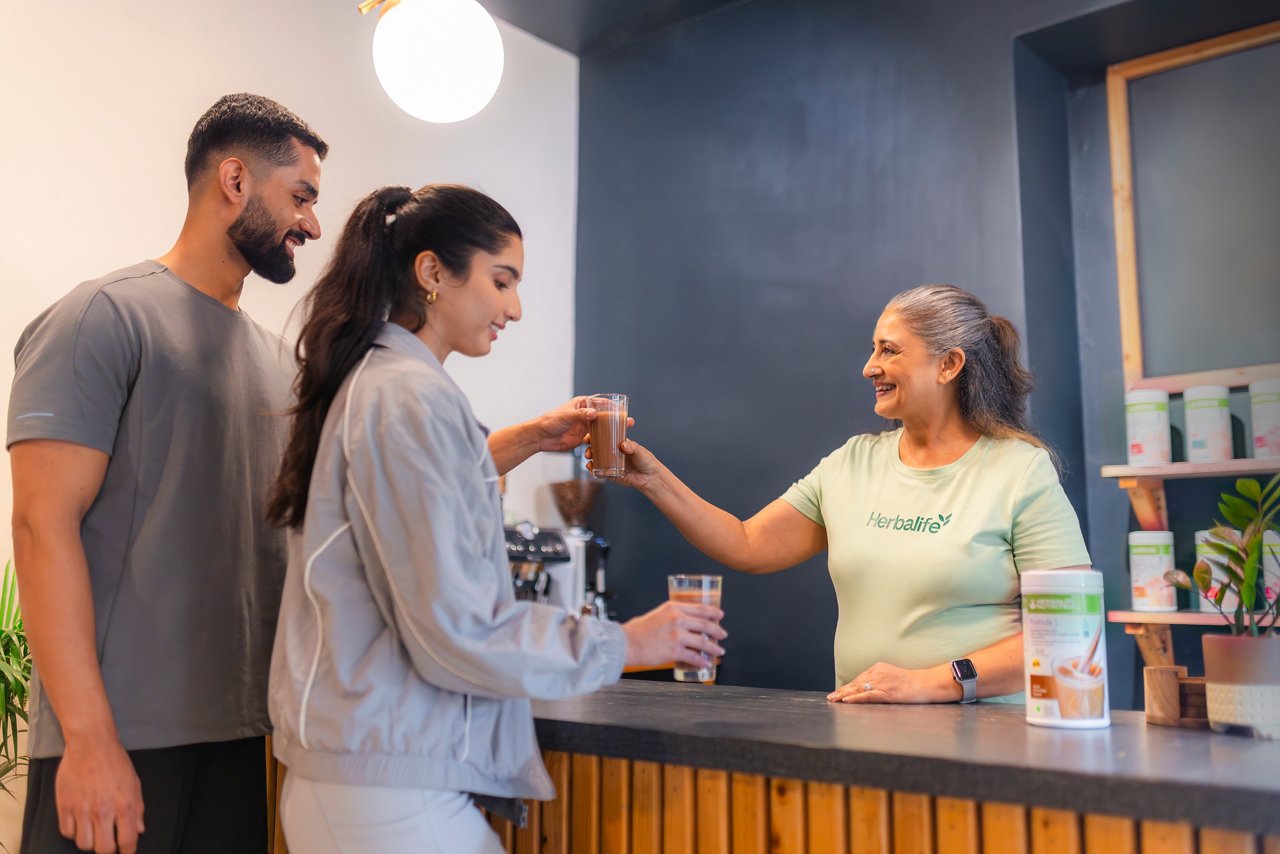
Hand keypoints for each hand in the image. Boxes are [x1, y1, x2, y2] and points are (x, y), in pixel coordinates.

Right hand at [56, 734, 143, 852]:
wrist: (91, 744)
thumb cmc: (116, 762)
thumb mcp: (135, 784)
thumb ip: (138, 810)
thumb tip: (138, 830)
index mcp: (124, 806)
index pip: (127, 841)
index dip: (128, 851)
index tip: (127, 851)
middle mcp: (103, 812)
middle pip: (104, 849)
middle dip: (109, 850)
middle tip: (110, 845)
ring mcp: (82, 810)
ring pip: (83, 844)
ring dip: (91, 842)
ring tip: (94, 833)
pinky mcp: (64, 806)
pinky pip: (67, 832)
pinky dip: (74, 832)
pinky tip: (80, 824)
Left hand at [534, 398, 635, 453]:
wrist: (540, 437)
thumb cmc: (550, 421)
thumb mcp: (566, 416)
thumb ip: (580, 414)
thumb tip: (594, 414)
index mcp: (581, 404)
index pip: (601, 402)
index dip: (613, 406)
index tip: (623, 410)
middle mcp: (584, 414)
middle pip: (604, 416)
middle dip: (617, 420)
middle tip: (629, 423)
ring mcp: (584, 427)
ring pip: (601, 428)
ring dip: (611, 432)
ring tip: (623, 436)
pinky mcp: (582, 438)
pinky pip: (595, 440)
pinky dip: (602, 443)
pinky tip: (611, 446)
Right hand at [586, 438, 661, 488]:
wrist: (650, 477)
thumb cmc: (646, 461)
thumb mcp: (639, 451)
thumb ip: (632, 447)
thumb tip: (624, 445)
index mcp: (619, 444)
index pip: (605, 437)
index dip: (596, 435)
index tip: (590, 435)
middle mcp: (613, 453)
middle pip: (597, 448)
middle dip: (590, 447)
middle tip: (588, 448)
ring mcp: (611, 464)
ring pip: (596, 459)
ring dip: (590, 457)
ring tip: (589, 458)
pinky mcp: (611, 474)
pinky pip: (599, 471)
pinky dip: (593, 469)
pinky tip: (591, 467)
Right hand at [622, 600, 726, 668]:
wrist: (626, 643)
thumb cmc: (638, 630)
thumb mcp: (658, 614)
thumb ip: (673, 615)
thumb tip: (688, 622)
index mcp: (673, 608)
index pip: (700, 608)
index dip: (713, 612)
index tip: (720, 615)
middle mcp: (677, 620)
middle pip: (705, 624)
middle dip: (717, 631)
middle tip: (722, 635)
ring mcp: (677, 636)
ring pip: (703, 642)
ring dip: (714, 648)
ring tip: (719, 651)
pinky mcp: (674, 651)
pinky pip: (693, 657)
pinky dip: (701, 661)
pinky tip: (705, 663)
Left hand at [826, 661, 953, 704]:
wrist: (928, 683)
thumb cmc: (913, 683)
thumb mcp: (893, 677)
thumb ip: (881, 681)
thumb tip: (869, 689)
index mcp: (879, 668)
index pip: (859, 678)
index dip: (847, 686)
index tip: (837, 692)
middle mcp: (878, 673)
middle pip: (856, 683)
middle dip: (842, 691)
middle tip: (830, 697)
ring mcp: (882, 682)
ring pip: (859, 689)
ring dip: (845, 695)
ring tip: (834, 699)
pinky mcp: (887, 691)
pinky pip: (868, 695)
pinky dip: (856, 698)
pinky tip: (847, 701)